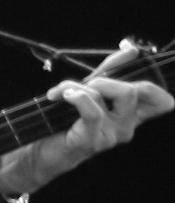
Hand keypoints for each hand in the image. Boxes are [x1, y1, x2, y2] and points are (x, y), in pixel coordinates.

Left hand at [5, 46, 172, 193]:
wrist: (39, 153)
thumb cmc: (64, 122)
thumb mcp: (90, 91)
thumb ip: (110, 71)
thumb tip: (131, 49)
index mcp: (131, 116)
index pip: (161, 102)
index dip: (151, 80)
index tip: (122, 69)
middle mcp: (126, 127)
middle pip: (138, 90)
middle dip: (107, 78)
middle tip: (85, 84)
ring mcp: (111, 136)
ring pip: (112, 95)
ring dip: (81, 86)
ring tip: (63, 92)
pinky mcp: (92, 140)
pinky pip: (93, 110)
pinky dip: (76, 96)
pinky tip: (61, 95)